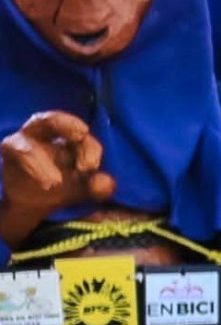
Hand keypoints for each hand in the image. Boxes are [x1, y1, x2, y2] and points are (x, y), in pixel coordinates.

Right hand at [0, 112, 113, 244]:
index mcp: (69, 139)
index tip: (92, 167)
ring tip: (56, 182)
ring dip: (44, 161)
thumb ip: (99, 186)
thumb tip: (105, 182)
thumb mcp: (86, 189)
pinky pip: (17, 149)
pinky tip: (46, 183)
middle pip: (53, 118)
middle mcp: (46, 134)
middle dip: (67, 123)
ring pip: (30, 137)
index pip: (81, 134)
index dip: (89, 147)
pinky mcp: (10, 150)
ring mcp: (25, 140)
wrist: (36, 206)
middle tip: (82, 135)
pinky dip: (32, 165)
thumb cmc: (64, 188)